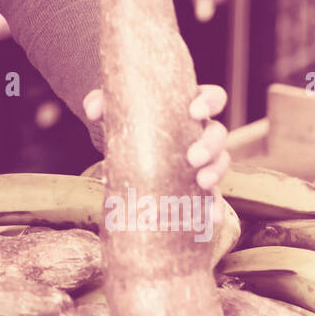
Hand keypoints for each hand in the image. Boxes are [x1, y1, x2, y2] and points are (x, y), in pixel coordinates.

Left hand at [82, 83, 230, 193]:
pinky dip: (214, 206)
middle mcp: (200, 131)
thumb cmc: (128, 119)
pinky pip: (213, 195)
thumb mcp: (114, 108)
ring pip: (221, 161)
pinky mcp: (197, 184)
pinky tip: (211, 218)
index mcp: (187, 107)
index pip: (212, 97)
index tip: (194, 111)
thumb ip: (102, 102)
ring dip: (216, 172)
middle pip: (219, 133)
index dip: (209, 102)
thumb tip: (93, 110)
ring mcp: (202, 159)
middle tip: (192, 157)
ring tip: (202, 183)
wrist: (124, 145)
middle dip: (210, 145)